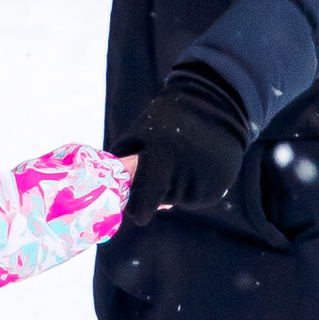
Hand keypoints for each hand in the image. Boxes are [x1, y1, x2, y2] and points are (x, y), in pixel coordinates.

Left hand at [92, 72, 248, 301]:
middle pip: (158, 201)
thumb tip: (101, 195)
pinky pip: (195, 198)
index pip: (142, 197)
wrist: (216, 102)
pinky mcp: (218, 187)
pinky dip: (191, 189)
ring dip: (172, 190)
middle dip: (152, 193)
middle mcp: (182, 174)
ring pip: (176, 201)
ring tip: (178, 162)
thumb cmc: (167, 120)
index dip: (133, 210)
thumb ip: (124, 165)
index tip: (124, 217)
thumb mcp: (139, 135)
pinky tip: (194, 167)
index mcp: (158, 159)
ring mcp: (203, 182)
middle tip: (155, 175)